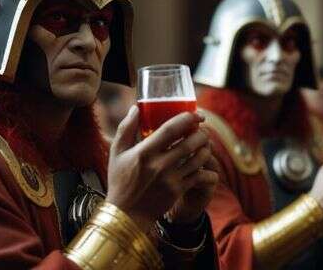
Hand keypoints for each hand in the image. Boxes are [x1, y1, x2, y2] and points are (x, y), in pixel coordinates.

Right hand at [106, 106, 210, 232]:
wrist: (126, 214)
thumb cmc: (119, 181)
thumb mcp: (116, 153)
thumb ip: (126, 128)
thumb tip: (135, 108)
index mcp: (144, 152)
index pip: (171, 129)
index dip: (187, 118)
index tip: (195, 114)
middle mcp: (159, 165)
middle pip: (190, 143)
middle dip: (201, 133)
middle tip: (202, 129)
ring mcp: (170, 179)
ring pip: (198, 159)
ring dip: (205, 148)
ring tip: (205, 143)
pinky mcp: (178, 191)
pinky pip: (199, 175)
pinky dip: (205, 166)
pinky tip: (203, 161)